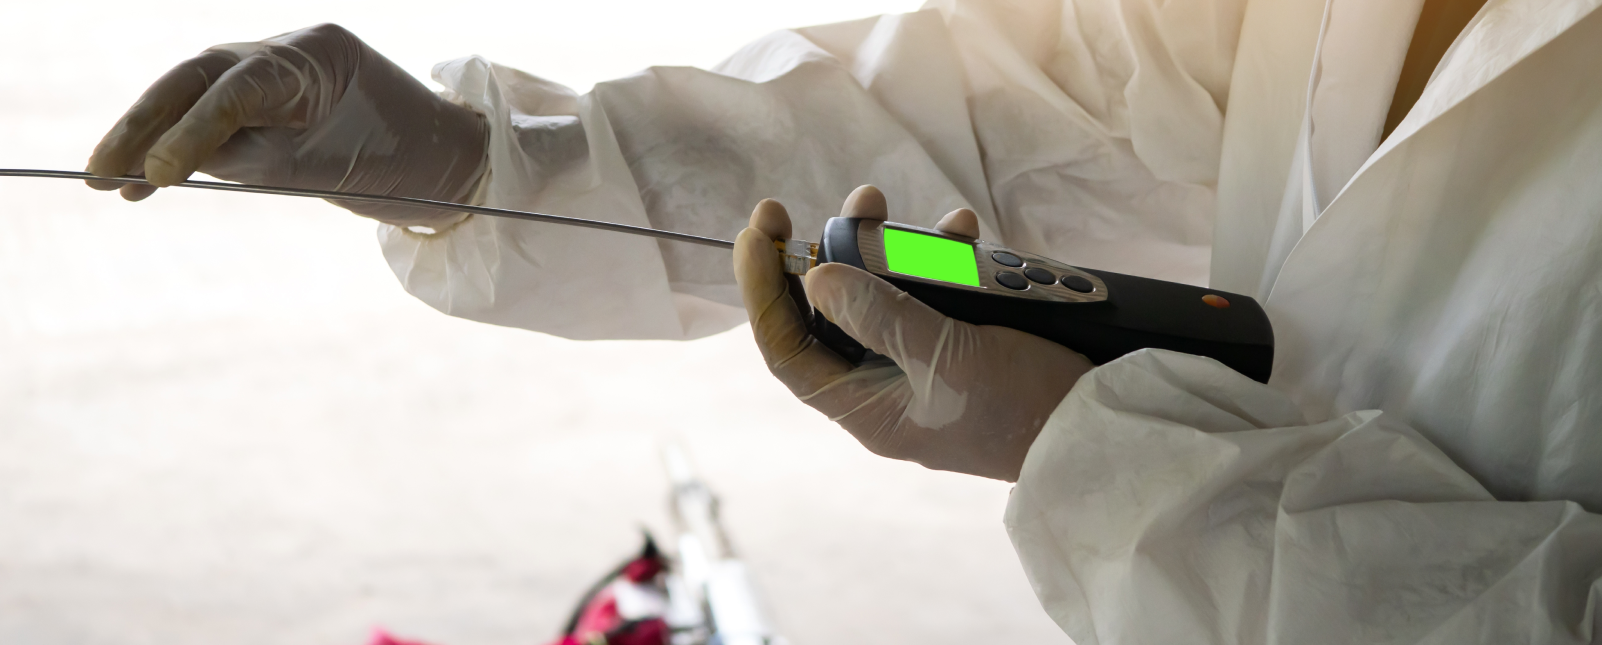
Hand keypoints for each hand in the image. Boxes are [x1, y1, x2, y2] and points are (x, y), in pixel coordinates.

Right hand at [85, 23, 487, 227]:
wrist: (441, 158)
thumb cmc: (402, 159)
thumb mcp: (331, 165)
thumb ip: (256, 157)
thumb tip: (177, 160)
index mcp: (316, 55)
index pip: (239, 86)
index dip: (194, 131)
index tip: (162, 174)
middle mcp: (283, 51)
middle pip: (196, 79)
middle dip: (145, 126)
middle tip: (102, 172)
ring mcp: (267, 69)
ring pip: (189, 95)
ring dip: (144, 138)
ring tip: (106, 182)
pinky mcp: (259, 98)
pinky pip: (205, 116)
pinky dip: (174, 148)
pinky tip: (139, 182)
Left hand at [733, 186, 1093, 481]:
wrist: (1100, 424)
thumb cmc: (1023, 408)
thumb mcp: (946, 359)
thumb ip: (881, 316)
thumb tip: (817, 279)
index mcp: (865, 406)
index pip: (786, 346)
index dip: (763, 288)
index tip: (760, 229)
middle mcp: (884, 384)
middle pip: (831, 312)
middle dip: (834, 251)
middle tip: (853, 203)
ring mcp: (922, 360)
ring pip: (881, 292)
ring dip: (888, 246)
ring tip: (896, 208)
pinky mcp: (961, 339)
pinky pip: (932, 291)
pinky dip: (940, 257)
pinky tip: (960, 231)